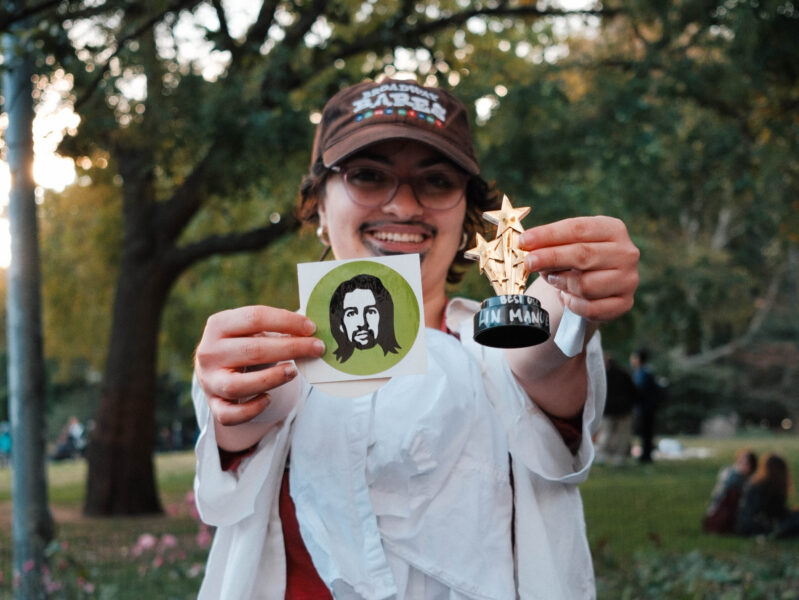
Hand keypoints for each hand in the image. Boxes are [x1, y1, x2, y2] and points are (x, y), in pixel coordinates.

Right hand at [194, 306, 324, 426]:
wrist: (216, 369)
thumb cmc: (244, 344)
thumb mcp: (252, 330)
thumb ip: (276, 328)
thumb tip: (311, 330)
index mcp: (218, 325)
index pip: (254, 318)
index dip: (286, 321)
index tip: (311, 328)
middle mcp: (208, 352)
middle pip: (253, 350)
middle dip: (291, 348)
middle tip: (317, 348)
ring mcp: (209, 381)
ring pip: (238, 385)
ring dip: (271, 379)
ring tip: (294, 371)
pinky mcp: (214, 405)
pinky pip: (230, 414)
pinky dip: (251, 410)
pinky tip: (268, 399)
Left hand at [520, 216, 638, 321]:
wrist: (596, 286)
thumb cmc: (577, 260)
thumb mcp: (567, 245)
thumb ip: (550, 243)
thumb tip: (526, 245)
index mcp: (613, 229)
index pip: (578, 229)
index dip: (549, 235)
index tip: (524, 241)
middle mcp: (626, 253)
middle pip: (583, 255)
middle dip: (550, 258)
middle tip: (528, 262)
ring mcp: (628, 280)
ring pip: (585, 285)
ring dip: (561, 283)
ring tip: (554, 279)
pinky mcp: (624, 304)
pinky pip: (589, 308)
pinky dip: (572, 303)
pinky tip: (567, 296)